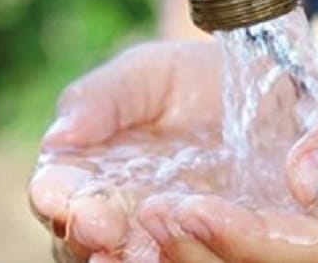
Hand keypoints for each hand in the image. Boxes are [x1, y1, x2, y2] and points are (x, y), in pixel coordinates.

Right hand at [29, 40, 226, 261]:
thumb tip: (59, 136)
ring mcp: (162, 238)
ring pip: (136, 260)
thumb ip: (100, 98)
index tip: (76, 202)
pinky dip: (197, 253)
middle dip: (94, 239)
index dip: (61, 201)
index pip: (57, 196)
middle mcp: (113, 217)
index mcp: (83, 175)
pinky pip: (200, 257)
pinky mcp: (213, 246)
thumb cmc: (187, 80)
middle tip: (110, 232)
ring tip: (154, 244)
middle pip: (87, 242)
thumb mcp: (146, 74)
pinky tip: (202, 241)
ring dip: (140, 256)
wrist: (260, 88)